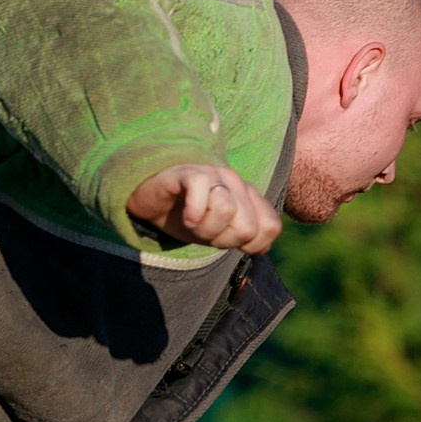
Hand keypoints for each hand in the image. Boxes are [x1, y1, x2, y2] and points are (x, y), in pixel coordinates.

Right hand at [126, 163, 280, 253]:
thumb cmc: (186, 216)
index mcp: (247, 197)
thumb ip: (244, 237)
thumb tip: (262, 249)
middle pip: (247, 227)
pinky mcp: (188, 172)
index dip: (250, 245)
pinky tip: (185, 215)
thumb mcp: (218, 233)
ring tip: (193, 221)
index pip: (270, 227)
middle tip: (204, 230)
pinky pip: (201, 190)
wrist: (150, 201)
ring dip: (204, 228)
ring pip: (226, 210)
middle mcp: (235, 182)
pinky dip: (192, 212)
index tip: (227, 239)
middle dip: (223, 239)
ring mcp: (213, 174)